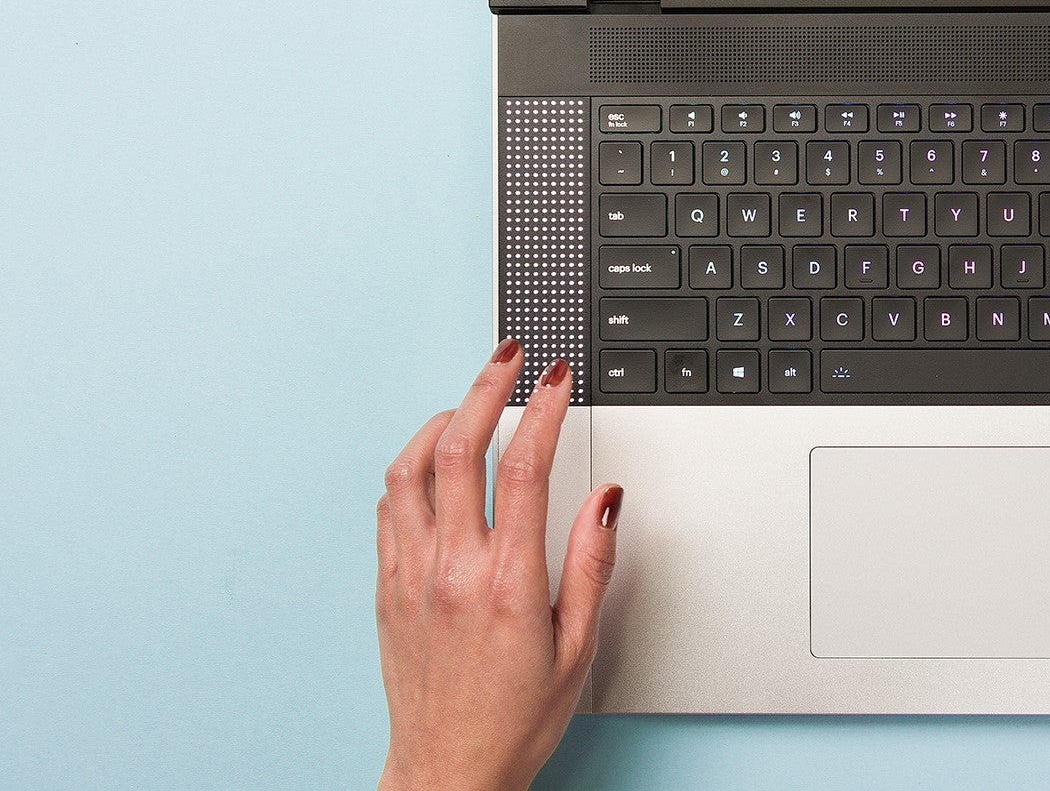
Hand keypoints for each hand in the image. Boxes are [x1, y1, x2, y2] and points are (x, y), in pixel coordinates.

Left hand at [375, 340, 622, 790]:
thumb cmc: (517, 719)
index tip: (556, 379)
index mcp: (505, 582)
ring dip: (441, 421)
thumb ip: (591, 564)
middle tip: (509, 358)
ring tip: (470, 402)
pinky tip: (432, 459)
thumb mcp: (578, 646)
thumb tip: (605, 500)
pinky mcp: (386, 587)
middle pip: (457, 449)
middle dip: (486, 389)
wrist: (448, 771)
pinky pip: (389, 506)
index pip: (522, 467)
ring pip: (409, 469)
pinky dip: (411, 466)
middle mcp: (450, 570)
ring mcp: (410, 575)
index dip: (541, 409)